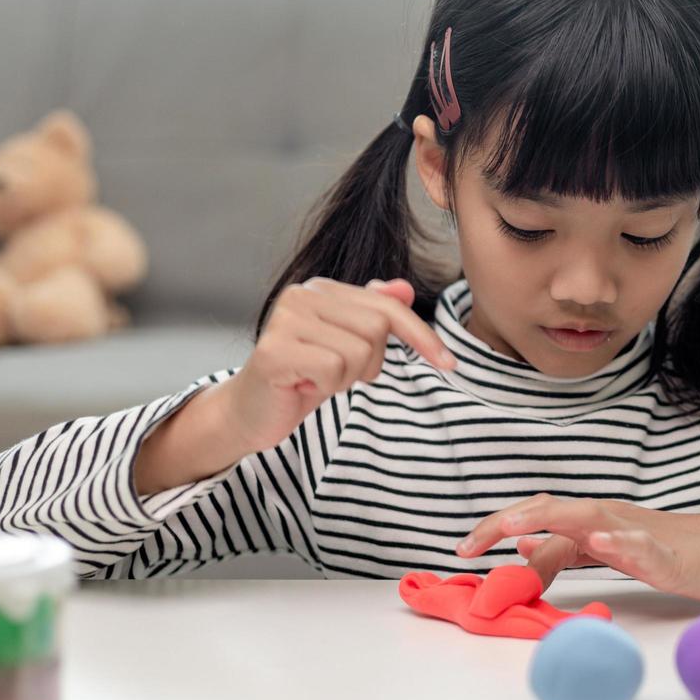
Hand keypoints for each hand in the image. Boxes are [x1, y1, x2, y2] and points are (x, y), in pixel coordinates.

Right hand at [225, 276, 455, 452]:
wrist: (251, 411)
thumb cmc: (302, 377)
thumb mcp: (346, 345)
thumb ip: (372, 314)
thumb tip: (404, 289)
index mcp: (323, 290)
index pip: (389, 307)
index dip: (422, 336)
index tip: (449, 363)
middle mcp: (302, 295)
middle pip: (377, 329)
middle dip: (369, 363)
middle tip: (336, 374)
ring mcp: (285, 320)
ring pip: (358, 352)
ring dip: (345, 378)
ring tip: (316, 379)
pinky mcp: (274, 350)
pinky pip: (333, 370)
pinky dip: (326, 387)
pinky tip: (302, 386)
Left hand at [455, 494, 699, 600]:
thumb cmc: (668, 551)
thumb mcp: (607, 549)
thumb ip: (567, 549)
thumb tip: (524, 547)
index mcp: (590, 521)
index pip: (536, 519)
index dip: (496, 530)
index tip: (461, 550)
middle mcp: (607, 518)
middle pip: (551, 509)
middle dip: (508, 521)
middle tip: (469, 543)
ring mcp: (635, 532)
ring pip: (588, 517)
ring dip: (548, 519)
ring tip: (512, 527)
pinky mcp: (664, 552)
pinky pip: (639, 544)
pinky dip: (617, 540)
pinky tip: (598, 541)